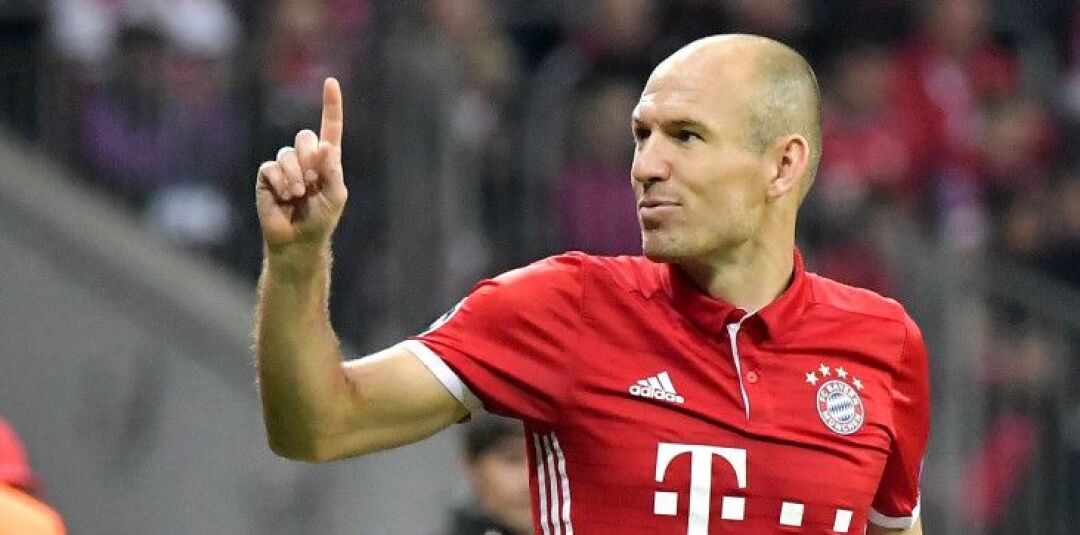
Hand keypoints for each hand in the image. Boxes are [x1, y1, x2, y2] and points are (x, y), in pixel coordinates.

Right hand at [256, 78, 347, 252]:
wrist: (298, 241)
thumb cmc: (321, 220)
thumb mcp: (336, 196)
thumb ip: (333, 170)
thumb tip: (326, 146)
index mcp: (326, 160)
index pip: (330, 127)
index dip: (330, 105)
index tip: (331, 82)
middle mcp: (304, 158)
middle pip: (304, 137)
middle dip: (310, 158)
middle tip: (312, 181)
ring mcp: (284, 166)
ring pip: (287, 153)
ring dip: (295, 175)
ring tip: (298, 195)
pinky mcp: (267, 177)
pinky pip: (271, 168)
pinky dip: (280, 182)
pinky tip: (284, 196)